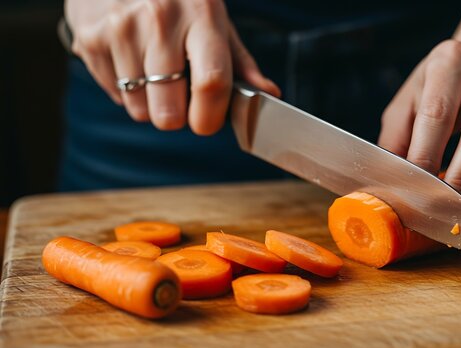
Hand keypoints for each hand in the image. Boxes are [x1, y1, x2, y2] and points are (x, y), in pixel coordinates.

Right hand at [65, 0, 279, 134]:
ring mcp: (121, 28)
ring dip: (150, 104)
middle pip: (169, 109)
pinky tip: (131, 61)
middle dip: (177, 117)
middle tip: (179, 98)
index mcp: (202, 14)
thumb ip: (240, 63)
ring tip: (153, 72)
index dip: (210, 116)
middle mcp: (160, 19)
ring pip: (140, 110)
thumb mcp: (214, 21)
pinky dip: (126, 90)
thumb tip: (270, 94)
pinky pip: (116, 96)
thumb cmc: (179, 2)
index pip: (211, 81)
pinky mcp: (91, 39)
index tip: (206, 123)